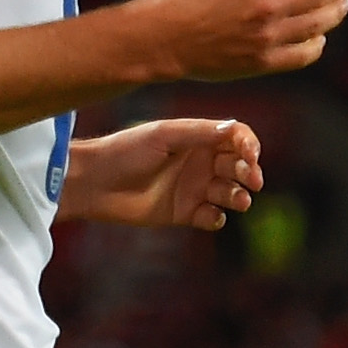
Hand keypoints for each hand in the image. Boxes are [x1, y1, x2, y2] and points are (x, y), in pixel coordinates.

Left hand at [61, 117, 261, 230]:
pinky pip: (211, 217)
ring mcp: (193, 189)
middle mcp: (200, 162)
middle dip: (249, 172)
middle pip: (239, 166)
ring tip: (237, 200)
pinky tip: (208, 215)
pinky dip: (216, 218)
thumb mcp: (163, 136)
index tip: (251, 156)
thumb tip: (235, 130)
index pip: (236, 139)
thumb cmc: (126, 151)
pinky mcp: (184, 213)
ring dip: (238, 196)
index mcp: (198, 138)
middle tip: (250, 180)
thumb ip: (199, 133)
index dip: (250, 146)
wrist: (95, 183)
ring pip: (230, 193)